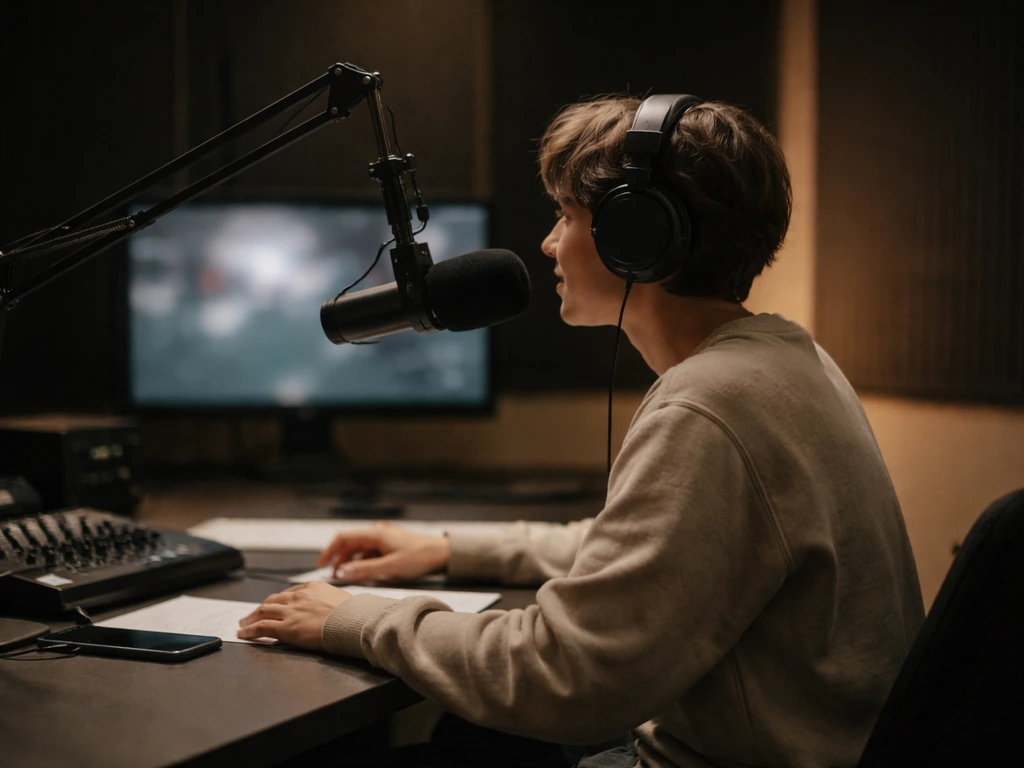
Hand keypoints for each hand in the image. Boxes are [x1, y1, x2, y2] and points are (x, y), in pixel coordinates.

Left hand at [237, 581, 350, 649]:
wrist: (354, 621)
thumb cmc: (355, 614)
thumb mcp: (343, 599)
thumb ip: (331, 601)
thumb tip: (333, 609)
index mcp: (314, 587)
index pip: (290, 592)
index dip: (278, 600)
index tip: (274, 605)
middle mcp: (300, 596)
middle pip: (273, 600)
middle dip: (261, 608)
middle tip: (251, 614)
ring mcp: (292, 611)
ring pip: (264, 611)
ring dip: (251, 618)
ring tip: (243, 624)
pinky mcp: (287, 627)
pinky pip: (262, 627)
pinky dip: (250, 630)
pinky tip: (243, 633)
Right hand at [318, 520, 450, 582]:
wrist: (442, 553)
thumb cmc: (419, 557)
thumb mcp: (390, 567)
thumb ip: (365, 570)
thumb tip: (342, 573)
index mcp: (375, 534)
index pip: (343, 537)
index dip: (329, 550)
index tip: (320, 564)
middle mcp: (377, 533)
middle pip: (349, 543)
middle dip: (339, 558)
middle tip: (333, 576)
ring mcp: (383, 538)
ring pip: (359, 548)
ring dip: (351, 561)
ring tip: (346, 576)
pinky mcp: (389, 545)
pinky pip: (369, 552)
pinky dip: (362, 561)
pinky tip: (363, 573)